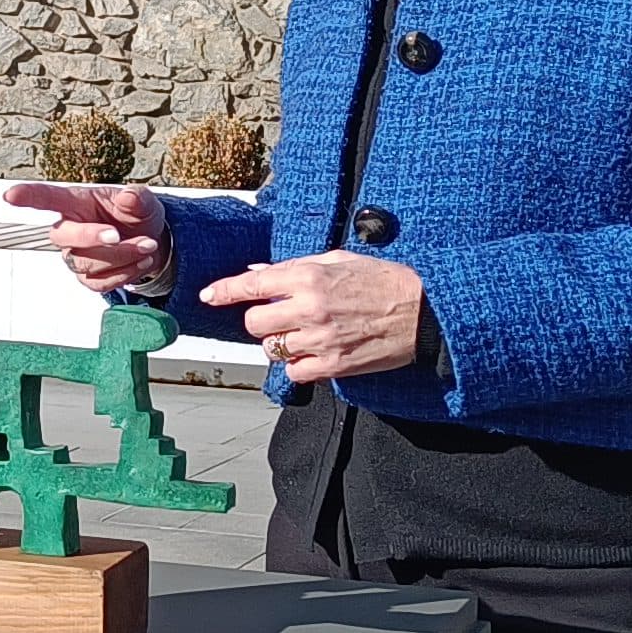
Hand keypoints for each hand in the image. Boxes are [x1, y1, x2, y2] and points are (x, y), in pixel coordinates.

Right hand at [3, 180, 164, 297]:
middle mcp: (69, 229)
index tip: (10, 196)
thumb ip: (137, 198)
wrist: (152, 241)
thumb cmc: (136, 215)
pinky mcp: (87, 277)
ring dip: (122, 256)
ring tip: (148, 246)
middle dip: (92, 237)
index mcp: (76, 202)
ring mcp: (75, 255)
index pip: (47, 197)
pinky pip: (99, 283)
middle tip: (119, 234)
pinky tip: (141, 261)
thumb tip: (128, 198)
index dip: (27, 197)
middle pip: (63, 236)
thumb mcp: (143, 200)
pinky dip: (124, 274)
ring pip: (86, 263)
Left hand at [198, 249, 426, 383]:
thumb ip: (295, 267)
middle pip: (255, 323)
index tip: (209, 295)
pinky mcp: (333, 365)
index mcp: (309, 276)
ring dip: (281, 343)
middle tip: (281, 316)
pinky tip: (316, 352)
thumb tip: (259, 272)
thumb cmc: (384, 281)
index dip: (225, 290)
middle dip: (261, 320)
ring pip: (272, 349)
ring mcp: (320, 339)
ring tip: (305, 333)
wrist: (423, 312)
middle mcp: (309, 308)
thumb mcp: (338, 260)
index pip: (253, 284)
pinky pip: (295, 372)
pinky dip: (298, 365)